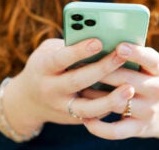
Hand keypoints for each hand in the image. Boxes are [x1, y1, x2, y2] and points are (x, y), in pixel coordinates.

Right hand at [0, 38, 134, 135]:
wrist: (29, 101)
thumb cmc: (46, 66)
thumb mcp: (49, 51)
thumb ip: (69, 46)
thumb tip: (103, 39)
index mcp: (43, 68)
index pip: (60, 59)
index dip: (78, 51)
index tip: (98, 41)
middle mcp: (50, 89)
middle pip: (77, 81)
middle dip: (101, 69)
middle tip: (121, 56)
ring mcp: (62, 108)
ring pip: (87, 108)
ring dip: (110, 100)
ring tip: (130, 89)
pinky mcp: (73, 119)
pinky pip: (94, 115)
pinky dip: (110, 107)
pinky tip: (126, 98)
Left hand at [81, 43, 158, 148]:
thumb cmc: (149, 81)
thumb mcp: (149, 67)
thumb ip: (131, 57)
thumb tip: (99, 44)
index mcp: (158, 70)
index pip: (151, 60)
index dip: (136, 53)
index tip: (120, 47)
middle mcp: (156, 89)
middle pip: (126, 79)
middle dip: (102, 72)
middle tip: (79, 64)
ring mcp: (148, 110)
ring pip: (117, 103)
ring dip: (94, 97)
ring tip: (78, 90)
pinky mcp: (139, 128)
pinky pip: (116, 130)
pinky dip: (99, 127)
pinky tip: (86, 120)